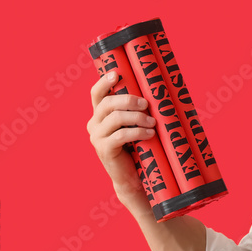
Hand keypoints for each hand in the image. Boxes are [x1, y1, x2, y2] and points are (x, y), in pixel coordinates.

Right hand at [86, 71, 155, 209]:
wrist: (134, 176)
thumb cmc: (140, 146)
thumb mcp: (136, 124)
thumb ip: (137, 110)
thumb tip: (157, 91)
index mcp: (100, 114)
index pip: (97, 94)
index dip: (104, 82)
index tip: (117, 74)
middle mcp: (94, 124)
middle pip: (107, 103)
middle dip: (128, 100)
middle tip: (147, 104)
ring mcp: (97, 137)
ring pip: (115, 118)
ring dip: (137, 117)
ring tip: (152, 122)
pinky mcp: (104, 150)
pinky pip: (120, 135)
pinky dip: (137, 132)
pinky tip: (149, 133)